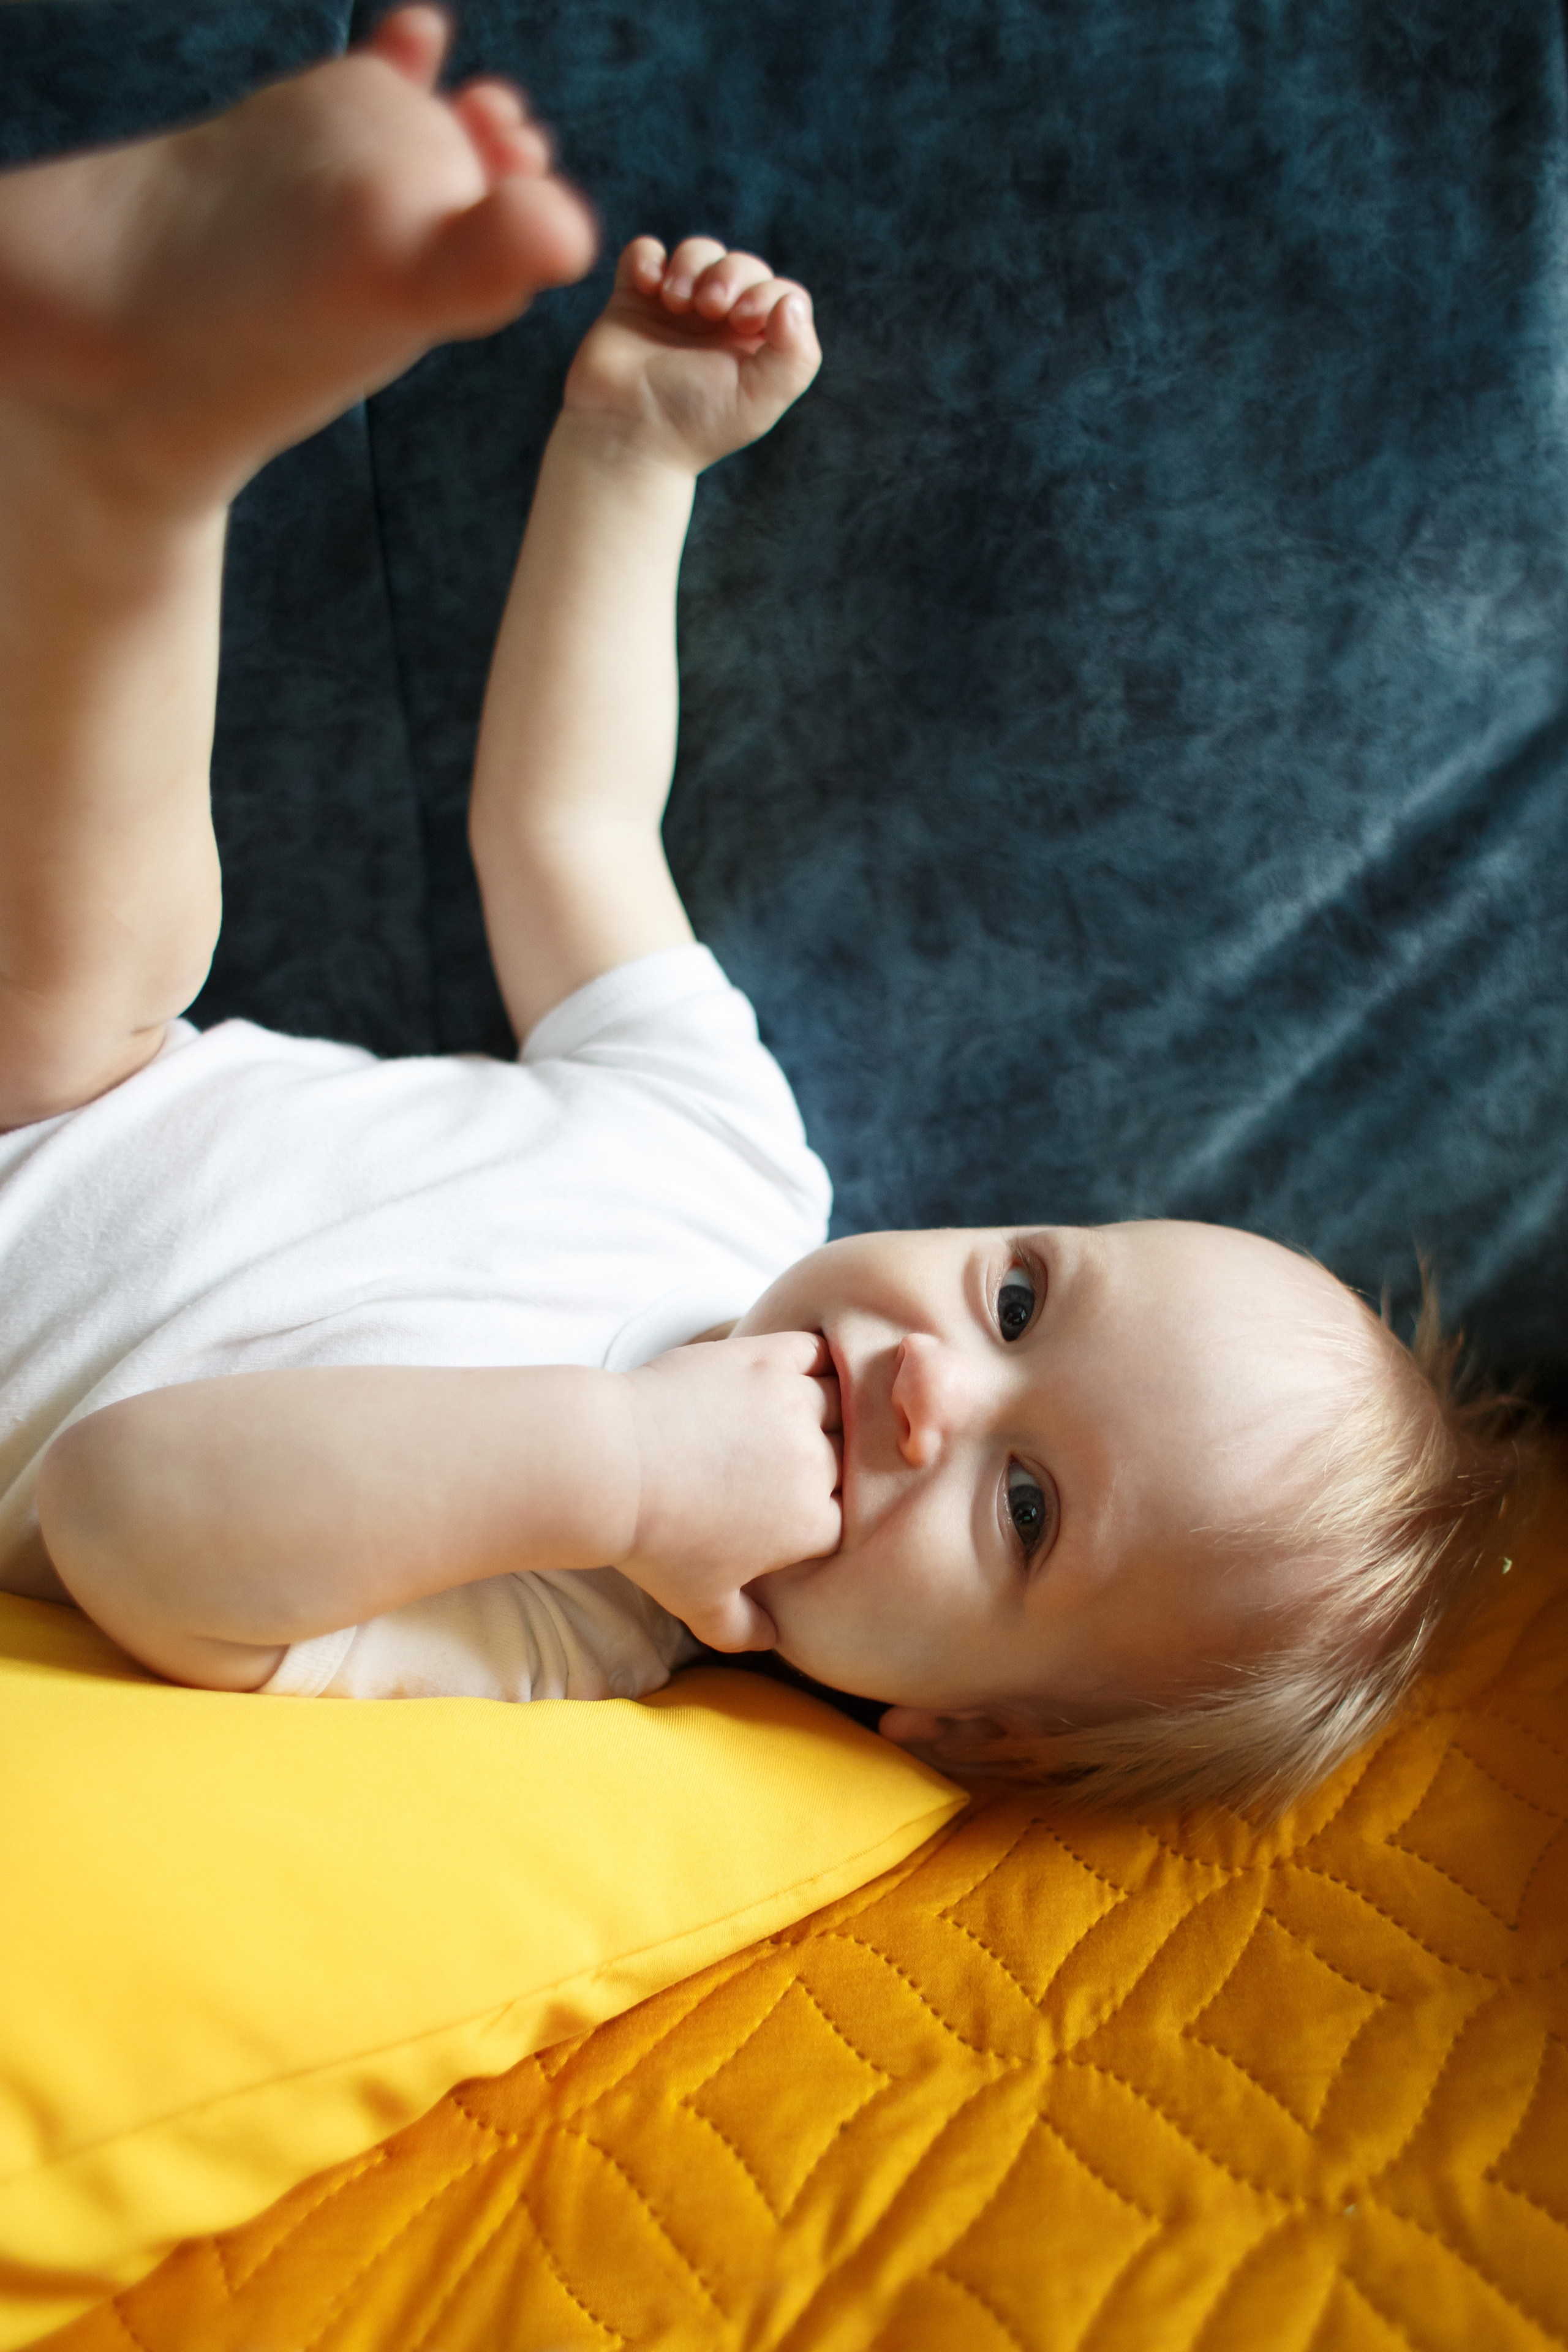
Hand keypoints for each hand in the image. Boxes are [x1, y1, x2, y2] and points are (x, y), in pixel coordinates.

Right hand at [562, 235, 820, 475]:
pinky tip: (647, 286)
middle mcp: (720, 325)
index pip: (781, 294)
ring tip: (676, 301)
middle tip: (710, 307)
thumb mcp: (759, 399)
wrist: (626, 431)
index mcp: (756, 347)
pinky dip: (647, 258)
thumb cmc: (695, 422)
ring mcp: (677, 309)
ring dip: (691, 264)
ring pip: (698, 253)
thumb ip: (797, 356)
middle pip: (740, 265)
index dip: (767, 293)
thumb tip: (792, 303)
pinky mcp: (635, 298)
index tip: (742, 319)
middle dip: (728, 274)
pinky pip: (645, 253)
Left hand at [620, 1330, 840, 1649]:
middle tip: (806, 1452)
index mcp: (810, 1526)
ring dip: (835, 1406)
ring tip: (810, 1409)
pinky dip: (820, 1358)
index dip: (831, 1509)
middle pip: (854, 1455)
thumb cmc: (652, 1543)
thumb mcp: (698, 1605)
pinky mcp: (766, 1361)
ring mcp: (793, 1405)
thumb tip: (773, 1641)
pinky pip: (818, 1351)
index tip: (807, 1503)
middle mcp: (816, 1463)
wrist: (608, 1468)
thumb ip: (743, 1631)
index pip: (851, 1514)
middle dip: (838, 1457)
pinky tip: (804, 1367)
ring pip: (844, 1400)